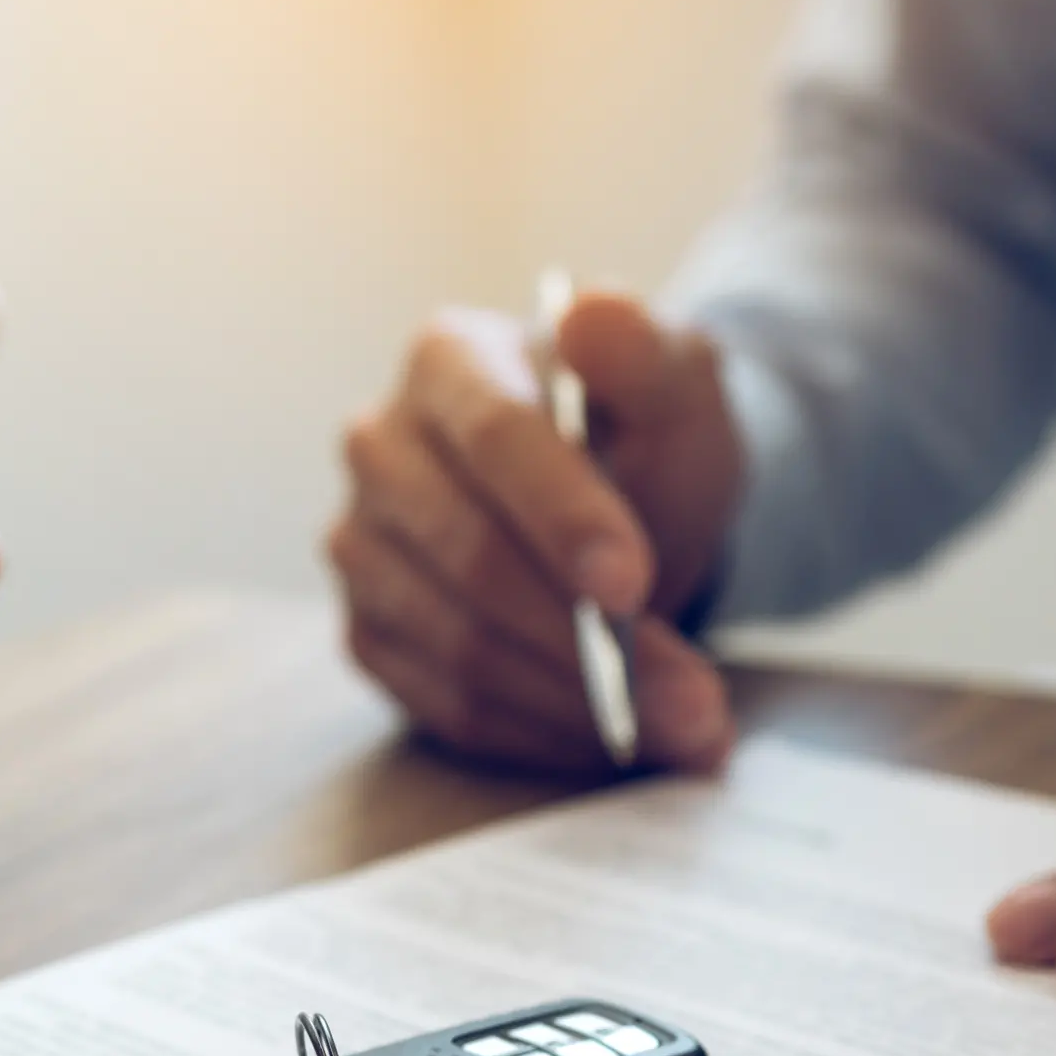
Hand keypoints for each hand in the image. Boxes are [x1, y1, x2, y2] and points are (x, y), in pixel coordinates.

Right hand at [327, 292, 742, 771]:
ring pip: (458, 645)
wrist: (626, 505)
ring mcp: (364, 547)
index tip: (634, 586)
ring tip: (681, 729)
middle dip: (588, 641)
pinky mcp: (371, 632)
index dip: (563, 518)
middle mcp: (381, 449)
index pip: (495, 439)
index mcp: (447, 362)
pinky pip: (447, 706)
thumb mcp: (674, 382)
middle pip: (470, 557)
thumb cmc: (643, 436)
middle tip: (692, 700)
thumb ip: (644, 349)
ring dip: (575, 702)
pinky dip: (538, 734)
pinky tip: (614, 739)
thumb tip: (592, 317)